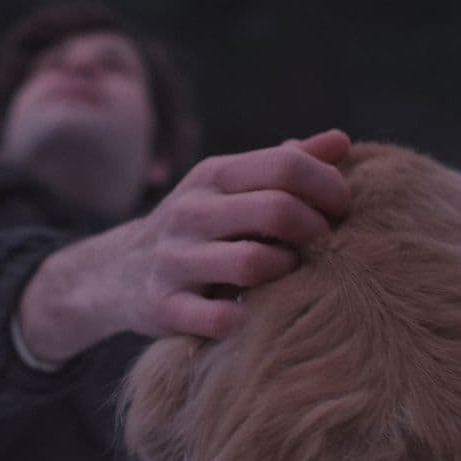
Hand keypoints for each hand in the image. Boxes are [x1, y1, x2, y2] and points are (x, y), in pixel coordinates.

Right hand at [18, 130, 350, 361]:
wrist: (118, 272)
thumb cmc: (199, 226)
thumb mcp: (230, 186)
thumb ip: (284, 165)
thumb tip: (341, 141)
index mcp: (214, 175)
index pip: (287, 165)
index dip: (329, 187)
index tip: (342, 210)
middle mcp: (191, 212)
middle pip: (277, 211)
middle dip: (317, 230)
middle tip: (325, 245)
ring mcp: (174, 260)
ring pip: (253, 264)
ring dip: (286, 271)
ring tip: (289, 274)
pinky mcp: (163, 307)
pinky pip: (218, 318)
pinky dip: (246, 319)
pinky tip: (255, 313)